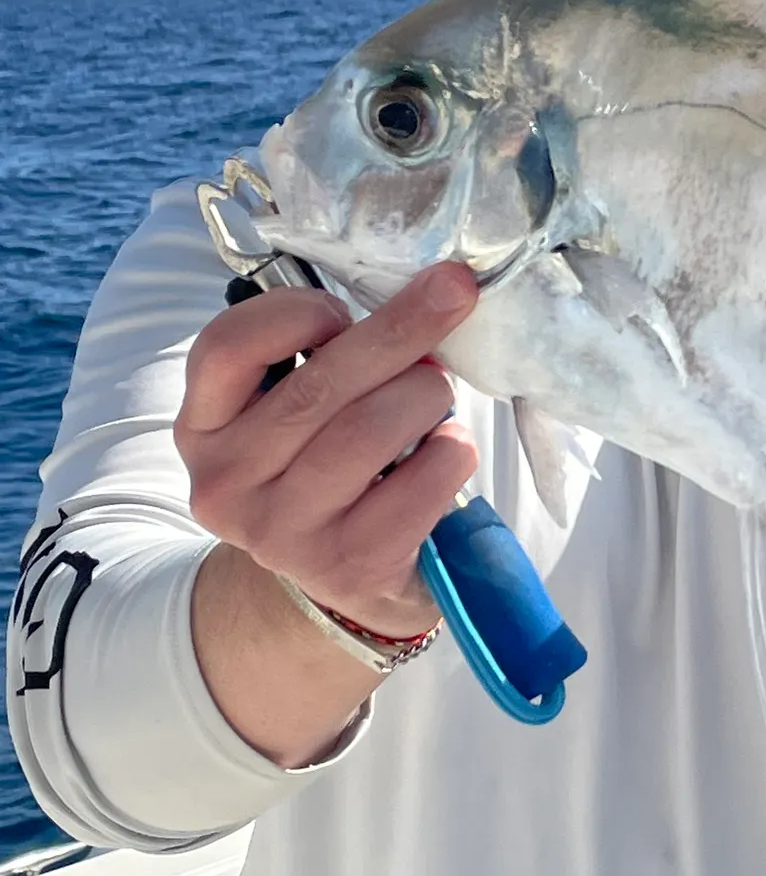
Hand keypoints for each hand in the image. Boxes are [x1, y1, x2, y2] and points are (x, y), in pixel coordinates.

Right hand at [174, 261, 480, 637]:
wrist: (341, 582)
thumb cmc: (326, 469)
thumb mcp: (293, 413)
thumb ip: (323, 357)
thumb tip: (420, 293)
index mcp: (202, 428)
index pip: (226, 347)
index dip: (296, 311)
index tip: (345, 310)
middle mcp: (228, 482)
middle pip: (320, 385)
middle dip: (400, 329)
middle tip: (453, 294)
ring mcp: (283, 531)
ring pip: (370, 429)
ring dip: (426, 393)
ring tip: (438, 393)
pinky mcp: (347, 564)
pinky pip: (419, 483)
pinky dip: (450, 451)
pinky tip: (448, 447)